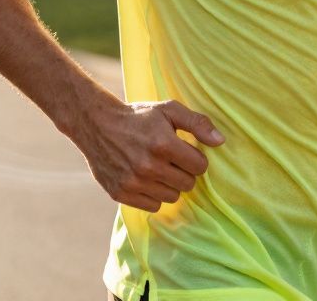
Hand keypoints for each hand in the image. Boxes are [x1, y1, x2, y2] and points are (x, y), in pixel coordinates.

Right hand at [70, 98, 225, 212]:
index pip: (200, 167)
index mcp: (163, 145)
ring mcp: (134, 182)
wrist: (96, 124)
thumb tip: (220, 141)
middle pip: (188, 184)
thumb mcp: (168, 110)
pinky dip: (152, 194)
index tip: (184, 151)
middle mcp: (149, 167)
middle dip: (183, 171)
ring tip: (156, 167)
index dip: (195, 157)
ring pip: (172, 196)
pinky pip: (152, 206)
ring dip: (169, 184)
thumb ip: (197, 123)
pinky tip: (144, 178)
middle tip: (170, 159)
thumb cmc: (137, 116)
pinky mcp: (121, 193)